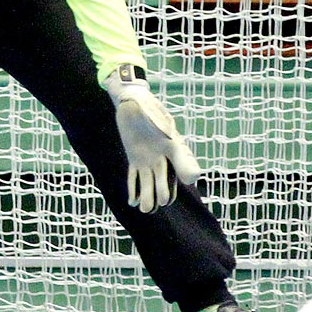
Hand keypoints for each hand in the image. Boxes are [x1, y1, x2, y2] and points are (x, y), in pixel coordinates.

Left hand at [103, 66, 201, 212]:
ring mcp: (148, 159)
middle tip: (155, 205)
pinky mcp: (135, 159)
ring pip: (149, 182)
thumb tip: (174, 145)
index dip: (176, 182)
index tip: (168, 196)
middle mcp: (162, 156)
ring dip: (147, 196)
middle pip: (164, 180)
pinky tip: (132, 202)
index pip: (180, 166)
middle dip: (161, 194)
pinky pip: (135, 177)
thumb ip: (162, 128)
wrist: (132, 101)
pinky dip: (134, 189)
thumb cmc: (147, 107)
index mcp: (171, 146)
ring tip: (144, 210)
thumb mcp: (155, 117)